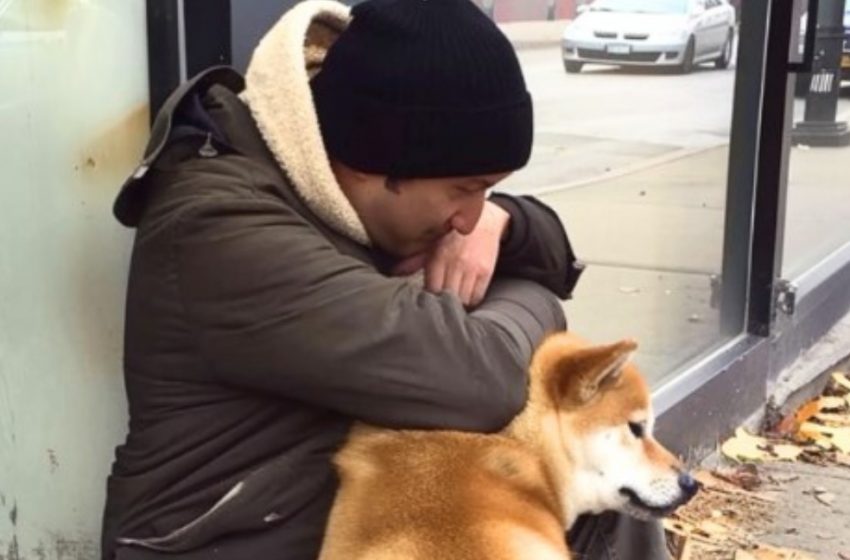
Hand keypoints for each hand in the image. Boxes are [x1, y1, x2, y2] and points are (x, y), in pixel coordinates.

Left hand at [393, 201, 509, 306]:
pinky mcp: (486, 271)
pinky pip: (476, 296)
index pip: (431, 289)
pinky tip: (466, 296)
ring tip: (453, 302)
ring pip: (462, 300)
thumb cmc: (454, 235)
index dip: (429, 298)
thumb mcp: (434, 243)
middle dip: (442, 303)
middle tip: (440, 306)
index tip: (428, 301)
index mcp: (438, 256)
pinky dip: (471, 300)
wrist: (485, 221)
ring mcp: (472, 268)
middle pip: (446, 297)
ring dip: (457, 304)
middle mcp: (455, 263)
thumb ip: (417, 259)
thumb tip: (398, 272)